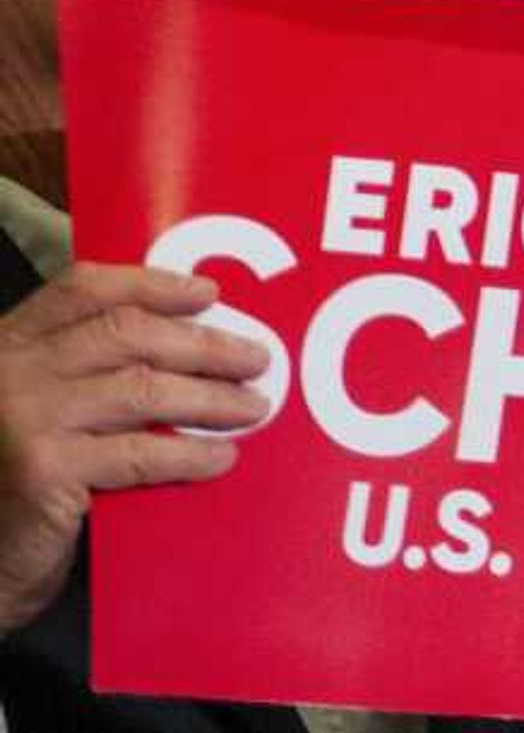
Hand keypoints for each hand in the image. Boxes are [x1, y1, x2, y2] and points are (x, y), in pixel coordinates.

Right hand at [0, 262, 271, 632]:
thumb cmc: (17, 481)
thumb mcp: (40, 408)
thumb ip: (87, 371)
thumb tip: (195, 341)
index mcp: (8, 344)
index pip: (82, 291)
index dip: (151, 285)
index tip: (208, 293)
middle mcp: (10, 371)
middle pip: (126, 334)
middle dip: (203, 344)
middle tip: (256, 359)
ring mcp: (24, 418)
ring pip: (143, 390)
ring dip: (211, 397)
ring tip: (253, 407)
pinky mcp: (44, 470)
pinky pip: (139, 453)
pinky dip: (189, 454)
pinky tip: (220, 456)